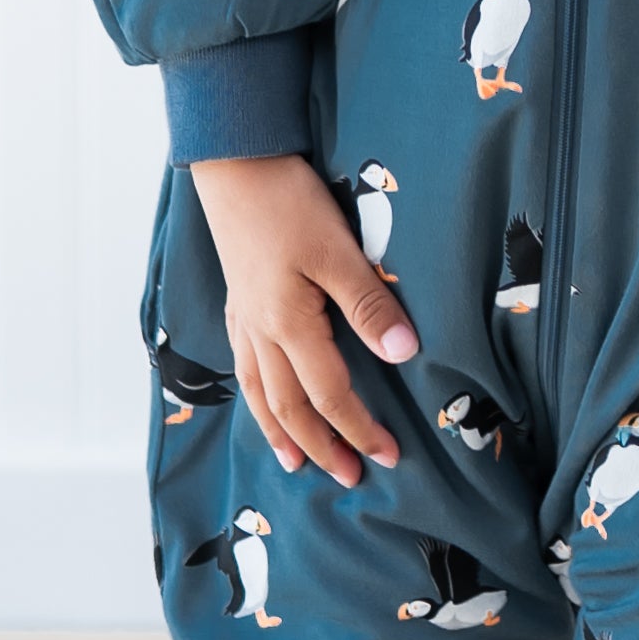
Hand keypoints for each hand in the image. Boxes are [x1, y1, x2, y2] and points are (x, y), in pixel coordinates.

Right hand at [186, 154, 418, 486]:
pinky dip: (256, 397)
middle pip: (291, 408)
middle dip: (322, 446)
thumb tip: (403, 353)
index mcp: (288, 325)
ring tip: (296, 462)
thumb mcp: (339, 250)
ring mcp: (244, 318)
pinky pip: (245, 367)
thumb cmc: (288, 202)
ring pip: (259, 393)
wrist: (235, 163)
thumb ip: (369, 304)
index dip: (360, 429)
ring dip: (281, 433)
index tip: (389, 455)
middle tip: (350, 476)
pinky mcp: (238, 301)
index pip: (331, 395)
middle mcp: (260, 332)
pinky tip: (263, 401)